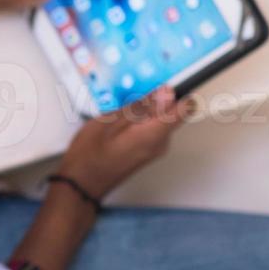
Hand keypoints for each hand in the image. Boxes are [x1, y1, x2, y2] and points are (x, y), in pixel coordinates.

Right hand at [56, 86, 194, 199]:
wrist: (82, 183)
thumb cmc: (90, 156)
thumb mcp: (110, 121)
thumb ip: (141, 106)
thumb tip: (165, 92)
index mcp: (155, 134)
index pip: (186, 108)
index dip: (177, 92)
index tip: (161, 86)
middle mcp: (160, 143)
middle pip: (172, 113)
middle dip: (154, 101)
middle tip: (128, 100)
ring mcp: (154, 149)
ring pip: (160, 120)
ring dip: (142, 112)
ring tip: (117, 113)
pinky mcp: (146, 152)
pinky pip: (151, 130)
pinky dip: (138, 122)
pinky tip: (117, 124)